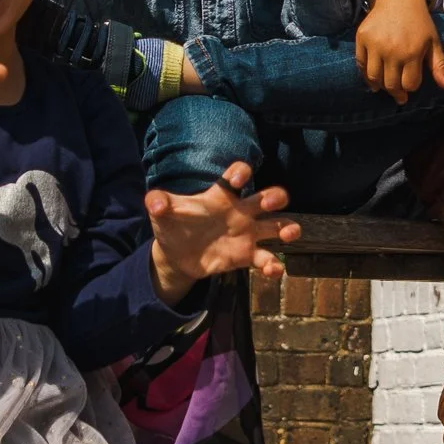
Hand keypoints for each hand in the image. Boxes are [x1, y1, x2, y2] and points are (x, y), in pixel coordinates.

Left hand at [145, 162, 299, 304]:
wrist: (177, 256)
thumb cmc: (173, 226)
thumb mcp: (162, 213)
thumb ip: (158, 203)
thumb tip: (154, 202)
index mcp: (221, 195)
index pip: (237, 175)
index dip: (241, 172)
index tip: (238, 179)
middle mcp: (240, 211)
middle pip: (266, 197)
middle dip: (274, 196)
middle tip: (273, 202)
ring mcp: (247, 234)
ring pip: (276, 226)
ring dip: (287, 228)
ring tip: (290, 233)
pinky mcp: (246, 256)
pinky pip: (266, 258)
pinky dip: (273, 265)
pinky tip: (273, 270)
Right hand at [355, 0, 443, 101]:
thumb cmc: (419, 22)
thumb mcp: (434, 42)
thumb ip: (440, 66)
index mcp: (412, 52)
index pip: (409, 84)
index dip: (411, 87)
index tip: (411, 83)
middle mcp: (392, 50)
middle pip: (391, 85)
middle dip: (396, 93)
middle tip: (398, 95)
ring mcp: (375, 44)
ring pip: (374, 78)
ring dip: (380, 87)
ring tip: (385, 87)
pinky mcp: (362, 38)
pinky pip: (360, 64)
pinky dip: (365, 76)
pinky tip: (373, 79)